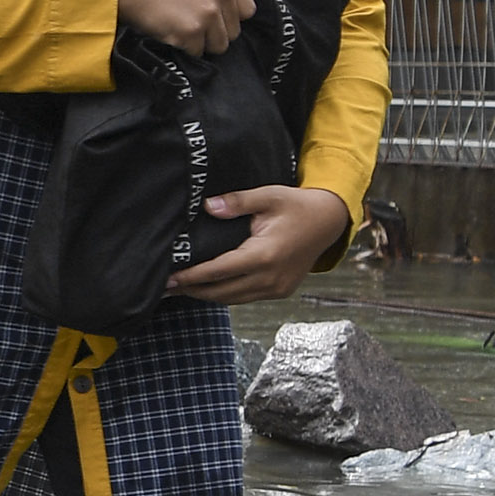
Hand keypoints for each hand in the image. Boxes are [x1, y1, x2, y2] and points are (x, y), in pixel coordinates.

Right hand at [116, 0, 252, 56]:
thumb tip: (228, 12)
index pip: (247, 11)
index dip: (229, 18)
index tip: (215, 20)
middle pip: (233, 32)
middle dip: (214, 33)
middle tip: (190, 23)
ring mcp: (208, 13)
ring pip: (218, 46)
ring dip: (200, 43)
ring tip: (179, 28)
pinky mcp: (192, 31)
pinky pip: (197, 52)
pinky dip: (183, 47)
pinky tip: (169, 31)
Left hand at [167, 185, 349, 303]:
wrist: (329, 221)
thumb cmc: (296, 206)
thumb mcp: (268, 196)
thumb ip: (237, 202)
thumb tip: (209, 206)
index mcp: (264, 255)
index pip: (218, 271)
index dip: (191, 277)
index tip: (168, 279)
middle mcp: (270, 278)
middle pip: (221, 292)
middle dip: (192, 291)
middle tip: (165, 288)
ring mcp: (276, 288)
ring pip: (233, 300)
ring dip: (207, 295)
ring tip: (181, 290)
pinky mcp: (280, 291)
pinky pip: (246, 298)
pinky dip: (225, 294)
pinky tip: (208, 288)